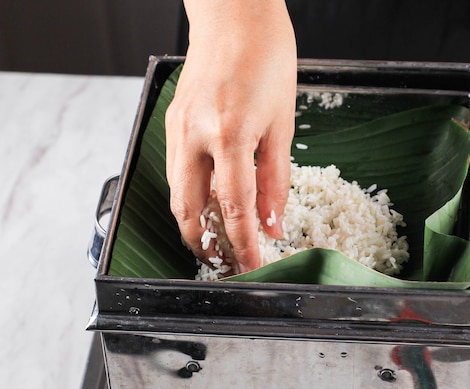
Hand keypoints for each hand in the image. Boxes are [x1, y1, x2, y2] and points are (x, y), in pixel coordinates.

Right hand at [165, 0, 296, 272]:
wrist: (235, 15)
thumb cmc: (267, 59)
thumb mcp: (283, 123)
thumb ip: (275, 178)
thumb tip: (272, 221)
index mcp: (230, 134)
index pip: (235, 207)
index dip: (243, 245)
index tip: (252, 268)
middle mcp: (193, 135)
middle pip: (188, 209)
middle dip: (203, 244)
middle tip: (224, 262)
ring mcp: (176, 128)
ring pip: (176, 193)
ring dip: (194, 222)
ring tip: (217, 238)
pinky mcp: (172, 122)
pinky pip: (175, 171)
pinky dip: (189, 195)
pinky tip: (208, 201)